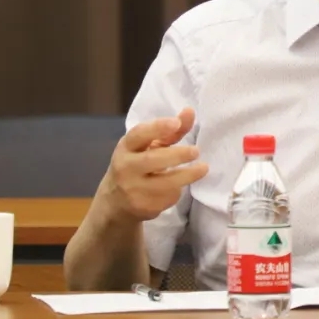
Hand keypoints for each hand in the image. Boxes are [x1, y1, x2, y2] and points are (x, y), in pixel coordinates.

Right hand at [99, 107, 207, 223]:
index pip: (139, 134)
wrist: (115, 202)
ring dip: (187, 175)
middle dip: (177, 155)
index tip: (176, 122)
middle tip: (196, 151)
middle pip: (153, 160)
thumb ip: (171, 131)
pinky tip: (176, 187)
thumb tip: (190, 111)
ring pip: (164, 183)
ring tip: (203, 168)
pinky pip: (167, 198)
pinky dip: (176, 191)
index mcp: (126, 147)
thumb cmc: (137, 165)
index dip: (158, 127)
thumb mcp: (150, 146)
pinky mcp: (142, 207)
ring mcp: (132, 189)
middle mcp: (125, 167)